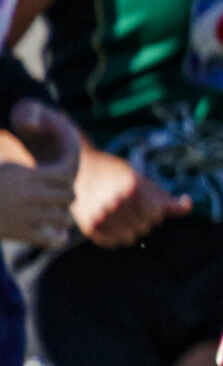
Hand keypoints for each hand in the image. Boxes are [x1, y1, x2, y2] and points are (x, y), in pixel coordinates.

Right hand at [0, 101, 76, 247]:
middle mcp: (33, 195)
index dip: (68, 173)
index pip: (66, 172)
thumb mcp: (8, 168)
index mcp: (28, 176)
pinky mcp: (24, 234)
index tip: (64, 175)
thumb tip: (32, 126)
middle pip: (70, 195)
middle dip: (65, 196)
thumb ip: (29, 167)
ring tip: (52, 215)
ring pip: (65, 218)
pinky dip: (56, 237)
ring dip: (61, 216)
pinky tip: (52, 234)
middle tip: (56, 198)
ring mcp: (30, 216)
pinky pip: (54, 239)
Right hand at [73, 145, 189, 247]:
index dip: (152, 211)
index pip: (156, 217)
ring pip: (129, 238)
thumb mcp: (144, 183)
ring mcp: (101, 215)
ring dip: (128, 229)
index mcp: (133, 189)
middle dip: (141, 220)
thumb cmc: (119, 177)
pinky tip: (110, 223)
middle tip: (129, 207)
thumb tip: (188, 205)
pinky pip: (111, 242)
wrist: (80, 169)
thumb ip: (166, 200)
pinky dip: (114, 236)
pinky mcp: (89, 226)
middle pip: (144, 228)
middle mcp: (116, 203)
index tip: (143, 202)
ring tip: (119, 215)